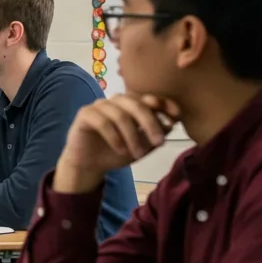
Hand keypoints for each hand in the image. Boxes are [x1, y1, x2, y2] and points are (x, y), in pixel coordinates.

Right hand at [54, 93, 179, 193]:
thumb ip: (154, 134)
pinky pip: (102, 122)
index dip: (164, 104)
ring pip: (120, 114)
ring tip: (138, 154)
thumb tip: (171, 124)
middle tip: (159, 142)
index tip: (176, 117)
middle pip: (136, 104)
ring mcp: (99, 106)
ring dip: (132, 136)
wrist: (89, 165)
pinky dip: (115, 137)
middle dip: (151, 123)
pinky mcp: (85, 114)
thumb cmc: (116, 153)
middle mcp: (115, 101)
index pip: (149, 98)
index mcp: (131, 104)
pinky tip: (121, 150)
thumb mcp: (142, 146)